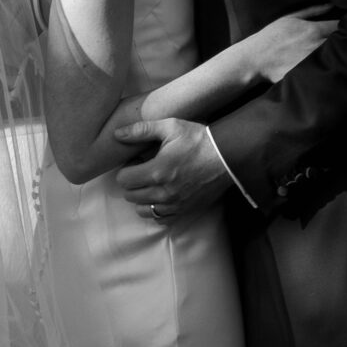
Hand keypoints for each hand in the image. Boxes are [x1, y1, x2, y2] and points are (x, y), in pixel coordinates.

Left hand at [114, 117, 231, 220]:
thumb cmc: (199, 140)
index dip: (126, 169)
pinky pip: (160, 219)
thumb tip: (117, 134)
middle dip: (132, 183)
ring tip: (151, 184)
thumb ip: (141, 130)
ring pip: (142, 210)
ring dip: (142, 198)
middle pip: (130, 196)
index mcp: (157, 171)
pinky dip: (156, 210)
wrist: (228, 157)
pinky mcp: (185, 211)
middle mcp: (164, 192)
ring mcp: (175, 204)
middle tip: (143, 172)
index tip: (136, 163)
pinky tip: (162, 196)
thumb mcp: (171, 127)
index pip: (124, 180)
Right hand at [253, 8, 338, 81]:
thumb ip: (313, 11)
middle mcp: (315, 46)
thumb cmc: (271, 36)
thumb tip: (332, 4)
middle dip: (346, 43)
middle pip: (342, 44)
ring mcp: (312, 62)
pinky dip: (328, 72)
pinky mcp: (307, 76)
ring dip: (339, 58)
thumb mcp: (290, 18)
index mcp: (313, 30)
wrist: (254, 59)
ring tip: (342, 58)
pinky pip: (324, 74)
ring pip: (335, 60)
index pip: (340, 27)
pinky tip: (328, 71)